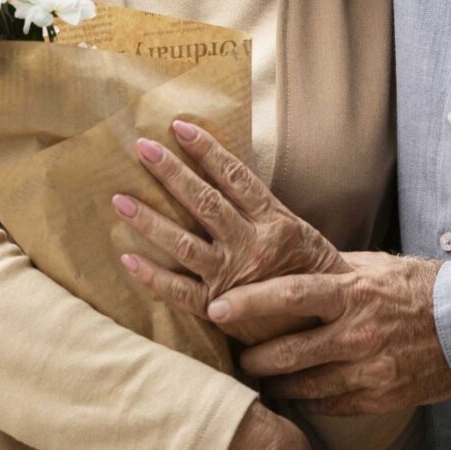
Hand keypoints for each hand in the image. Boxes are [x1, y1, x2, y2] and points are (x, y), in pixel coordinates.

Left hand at [115, 119, 347, 346]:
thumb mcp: (296, 233)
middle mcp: (252, 245)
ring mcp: (232, 277)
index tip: (180, 127)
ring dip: (150, 221)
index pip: (236, 178)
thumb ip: (261, 210)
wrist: (330, 322)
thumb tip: (221, 175)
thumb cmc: (309, 271)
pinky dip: (152, 275)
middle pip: (205, 203)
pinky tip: (127, 258)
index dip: (208, 151)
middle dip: (172, 174)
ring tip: (121, 201)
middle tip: (142, 148)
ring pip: (184, 243)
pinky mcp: (219, 308)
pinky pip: (179, 291)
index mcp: (274, 222)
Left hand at [227, 252, 450, 414]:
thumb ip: (331, 269)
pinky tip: (293, 397)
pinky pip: (330, 406)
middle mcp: (358, 334)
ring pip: (305, 386)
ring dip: (276, 385)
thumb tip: (286, 261)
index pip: (290, 296)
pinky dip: (307, 402)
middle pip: (289, 352)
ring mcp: (369, 370)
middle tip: (234, 357)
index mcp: (353, 293)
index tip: (217, 309)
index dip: (250, 303)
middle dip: (254, 358)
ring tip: (258, 381)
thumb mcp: (375, 267)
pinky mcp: (380, 397)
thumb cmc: (420, 288)